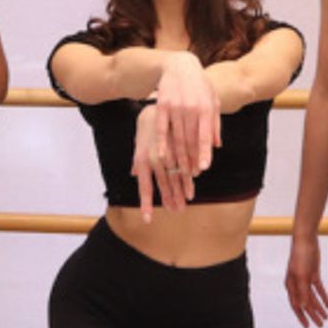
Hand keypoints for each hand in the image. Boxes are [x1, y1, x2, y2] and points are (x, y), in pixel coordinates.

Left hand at [132, 100, 194, 222]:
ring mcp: (165, 152)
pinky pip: (184, 161)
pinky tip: (194, 181)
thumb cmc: (145, 129)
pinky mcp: (176, 144)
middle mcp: (152, 159)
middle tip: (177, 211)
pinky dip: (189, 172)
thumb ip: (137, 161)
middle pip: (163, 184)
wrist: (155, 107)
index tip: (147, 220)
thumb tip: (133, 173)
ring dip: (182, 189)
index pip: (144, 187)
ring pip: (175, 175)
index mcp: (142, 161)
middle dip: (170, 199)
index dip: (145, 204)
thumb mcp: (138, 145)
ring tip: (187, 201)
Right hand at [151, 51, 220, 185]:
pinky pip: (162, 128)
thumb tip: (216, 146)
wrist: (180, 65)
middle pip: (190, 139)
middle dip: (191, 159)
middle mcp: (191, 107)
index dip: (204, 152)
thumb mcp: (212, 101)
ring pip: (176, 136)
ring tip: (179, 171)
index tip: (204, 168)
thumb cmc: (200, 86)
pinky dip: (162, 143)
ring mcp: (175, 106)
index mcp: (206, 108)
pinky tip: (162, 157)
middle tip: (191, 175)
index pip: (205, 135)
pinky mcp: (162, 105)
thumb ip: (214, 124)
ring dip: (178, 156)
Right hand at [285, 232, 327, 327]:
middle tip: (321, 325)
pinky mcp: (313, 275)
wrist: (306, 241)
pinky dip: (323, 297)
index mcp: (291, 286)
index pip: (296, 305)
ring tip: (326, 317)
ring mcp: (305, 280)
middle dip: (313, 315)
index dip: (302, 316)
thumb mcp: (302, 276)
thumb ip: (303, 292)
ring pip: (313, 298)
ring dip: (319, 307)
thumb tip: (304, 307)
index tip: (308, 327)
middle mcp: (297, 284)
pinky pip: (318, 289)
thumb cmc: (300, 257)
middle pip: (306, 303)